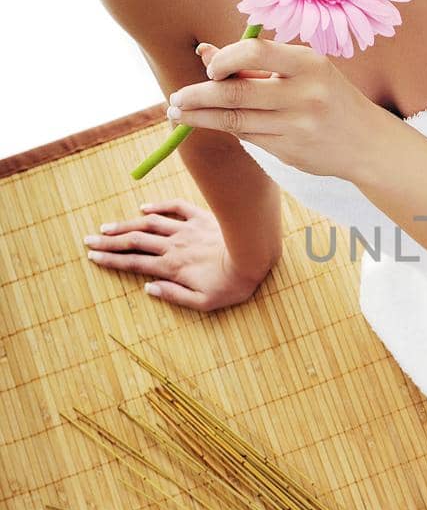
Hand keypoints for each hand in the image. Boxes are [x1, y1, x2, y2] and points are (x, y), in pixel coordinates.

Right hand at [83, 199, 272, 311]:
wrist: (255, 257)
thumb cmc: (231, 285)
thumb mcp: (203, 302)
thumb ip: (174, 296)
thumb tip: (148, 289)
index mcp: (172, 267)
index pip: (134, 263)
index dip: (111, 260)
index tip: (93, 257)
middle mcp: (174, 246)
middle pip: (134, 241)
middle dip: (109, 241)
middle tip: (89, 240)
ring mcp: (186, 229)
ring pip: (149, 224)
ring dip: (126, 224)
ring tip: (107, 227)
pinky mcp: (201, 217)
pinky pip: (175, 208)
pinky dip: (158, 206)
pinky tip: (144, 208)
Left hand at [167, 37, 368, 178]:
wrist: (367, 143)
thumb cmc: (328, 96)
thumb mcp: (300, 71)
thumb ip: (253, 63)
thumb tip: (203, 53)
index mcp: (310, 64)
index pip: (255, 52)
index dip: (224, 60)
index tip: (209, 68)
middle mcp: (305, 95)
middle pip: (236, 92)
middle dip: (197, 96)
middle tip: (174, 98)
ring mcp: (298, 127)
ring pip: (236, 121)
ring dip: (200, 117)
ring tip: (178, 114)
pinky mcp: (290, 152)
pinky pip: (248, 137)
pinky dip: (229, 128)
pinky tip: (215, 123)